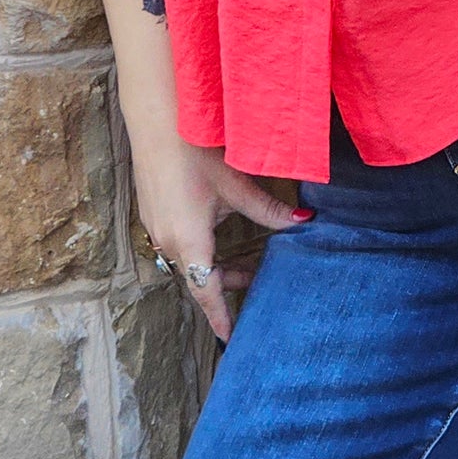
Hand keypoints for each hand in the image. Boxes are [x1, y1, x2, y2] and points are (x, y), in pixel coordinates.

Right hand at [129, 129, 309, 342]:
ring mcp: (156, 227)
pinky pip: (177, 245)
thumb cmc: (194, 150)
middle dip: (226, 285)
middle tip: (256, 283)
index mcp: (190, 240)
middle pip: (199, 278)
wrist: (156, 119)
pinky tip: (217, 235)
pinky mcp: (153, 214)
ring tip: (243, 262)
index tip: (230, 339)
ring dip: (213, 266)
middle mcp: (168, 240)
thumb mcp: (236, 184)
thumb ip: (269, 210)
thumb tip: (304, 222)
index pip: (205, 292)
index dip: (220, 317)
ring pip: (188, 261)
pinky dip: (200, 251)